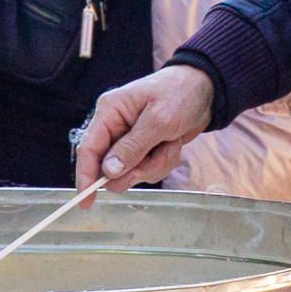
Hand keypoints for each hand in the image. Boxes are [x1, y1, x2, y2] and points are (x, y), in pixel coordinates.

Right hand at [75, 64, 215, 190]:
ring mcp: (130, 140)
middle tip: (154, 158)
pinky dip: (163, 162)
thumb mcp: (159, 119)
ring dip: (155, 164)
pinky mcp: (145, 149)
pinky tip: (173, 144)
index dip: (85, 177)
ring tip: (170, 143)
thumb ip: (133, 146)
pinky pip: (147, 170)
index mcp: (110, 112)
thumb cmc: (180, 93)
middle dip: (136, 169)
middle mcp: (115, 127)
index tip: (86, 202)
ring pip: (131, 172)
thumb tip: (109, 171)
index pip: (88, 149)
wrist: (205, 89)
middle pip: (110, 168)